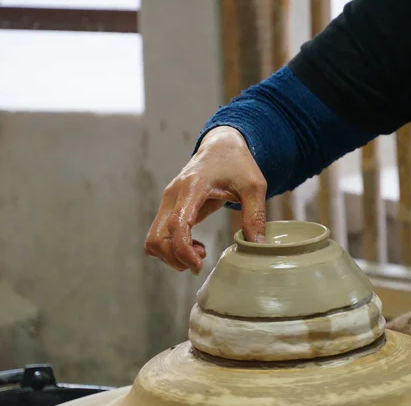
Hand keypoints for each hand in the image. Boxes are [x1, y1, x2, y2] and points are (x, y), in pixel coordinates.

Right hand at [144, 126, 266, 272]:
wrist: (221, 146)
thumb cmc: (237, 163)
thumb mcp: (254, 186)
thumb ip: (255, 216)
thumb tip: (257, 246)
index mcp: (192, 188)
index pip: (176, 225)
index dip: (183, 250)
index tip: (198, 265)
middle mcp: (173, 195)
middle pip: (156, 238)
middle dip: (174, 258)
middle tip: (199, 261)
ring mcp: (168, 201)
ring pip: (153, 240)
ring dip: (172, 255)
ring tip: (199, 252)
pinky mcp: (169, 208)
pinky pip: (159, 235)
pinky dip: (171, 248)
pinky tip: (195, 245)